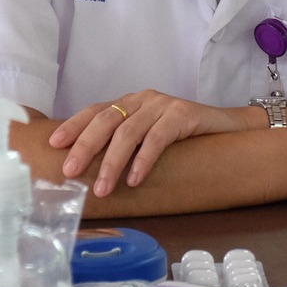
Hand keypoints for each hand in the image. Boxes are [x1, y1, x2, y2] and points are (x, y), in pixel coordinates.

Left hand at [51, 92, 250, 196]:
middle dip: (85, 147)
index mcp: (131, 102)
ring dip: (112, 163)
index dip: (74, 126)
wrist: (232, 128)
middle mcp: (144, 99)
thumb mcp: (151, 136)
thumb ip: (128, 141)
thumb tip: (92, 168)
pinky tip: (135, 179)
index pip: (96, 111)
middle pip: (106, 120)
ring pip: (129, 132)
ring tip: (102, 188)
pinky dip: (143, 160)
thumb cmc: (187, 138)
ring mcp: (164, 104)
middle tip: (69, 172)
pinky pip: (158, 138)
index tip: (53, 144)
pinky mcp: (184, 114)